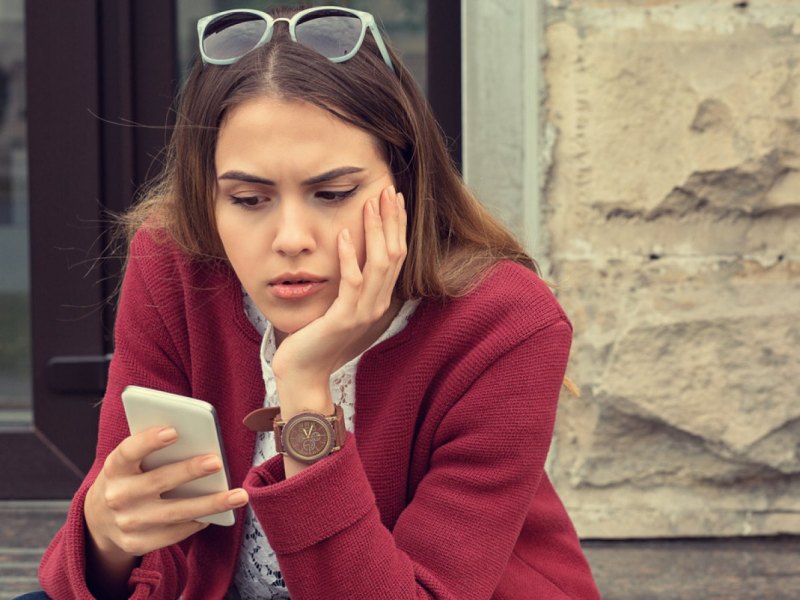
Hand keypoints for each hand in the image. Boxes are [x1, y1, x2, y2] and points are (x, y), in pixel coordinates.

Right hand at [85, 426, 248, 559]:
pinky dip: (198, 522)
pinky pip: (175, 533)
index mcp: (114, 468)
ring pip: (175, 512)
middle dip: (189, 471)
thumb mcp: (129, 462)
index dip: (149, 441)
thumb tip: (195, 439)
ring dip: (210, 504)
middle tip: (216, 461)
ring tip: (238, 495)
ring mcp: (127, 523)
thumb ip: (152, 451)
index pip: (128, 452)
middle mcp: (117, 496)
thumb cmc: (128, 478)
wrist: (99, 521)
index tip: (174, 431)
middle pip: (157, 482)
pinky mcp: (137, 544)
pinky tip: (217, 513)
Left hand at [271, 184, 406, 412]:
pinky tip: (343, 235)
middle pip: (395, 254)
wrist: (305, 372)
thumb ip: (349, 282)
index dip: (397, 226)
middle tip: (388, 191)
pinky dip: (349, 256)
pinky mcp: (344, 318)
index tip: (392, 199)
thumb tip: (348, 251)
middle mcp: (377, 304)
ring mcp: (363, 312)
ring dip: (375, 231)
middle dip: (392, 221)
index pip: (397, 255)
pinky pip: (352, 282)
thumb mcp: (337, 304)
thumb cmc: (316, 337)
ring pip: (380, 264)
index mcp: (378, 299)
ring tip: (370, 204)